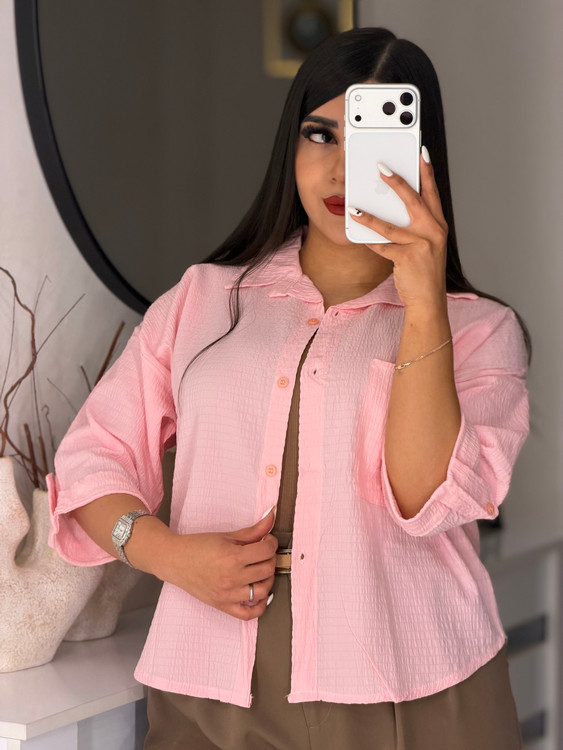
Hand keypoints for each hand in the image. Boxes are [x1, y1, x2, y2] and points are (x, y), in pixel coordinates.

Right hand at [159, 509, 277, 620]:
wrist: (175, 560)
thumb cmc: (198, 546)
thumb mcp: (227, 536)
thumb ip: (253, 530)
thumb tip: (271, 517)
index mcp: (233, 557)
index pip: (266, 551)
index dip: (271, 543)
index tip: (267, 541)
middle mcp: (232, 578)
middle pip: (267, 570)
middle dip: (270, 558)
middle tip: (263, 553)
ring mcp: (227, 594)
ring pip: (263, 591)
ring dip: (267, 579)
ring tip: (260, 570)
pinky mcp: (222, 605)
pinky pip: (248, 614)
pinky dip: (259, 606)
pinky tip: (259, 594)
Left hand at [348, 149, 448, 310]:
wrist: (428, 300)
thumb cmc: (424, 272)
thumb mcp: (426, 245)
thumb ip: (415, 226)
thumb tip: (391, 209)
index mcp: (438, 225)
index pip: (433, 193)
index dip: (427, 172)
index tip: (420, 154)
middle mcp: (434, 231)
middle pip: (414, 200)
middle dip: (397, 182)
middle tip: (381, 168)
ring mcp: (422, 245)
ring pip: (391, 225)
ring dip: (369, 216)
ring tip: (354, 207)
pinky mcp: (408, 258)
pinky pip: (383, 246)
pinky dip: (369, 241)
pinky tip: (357, 234)